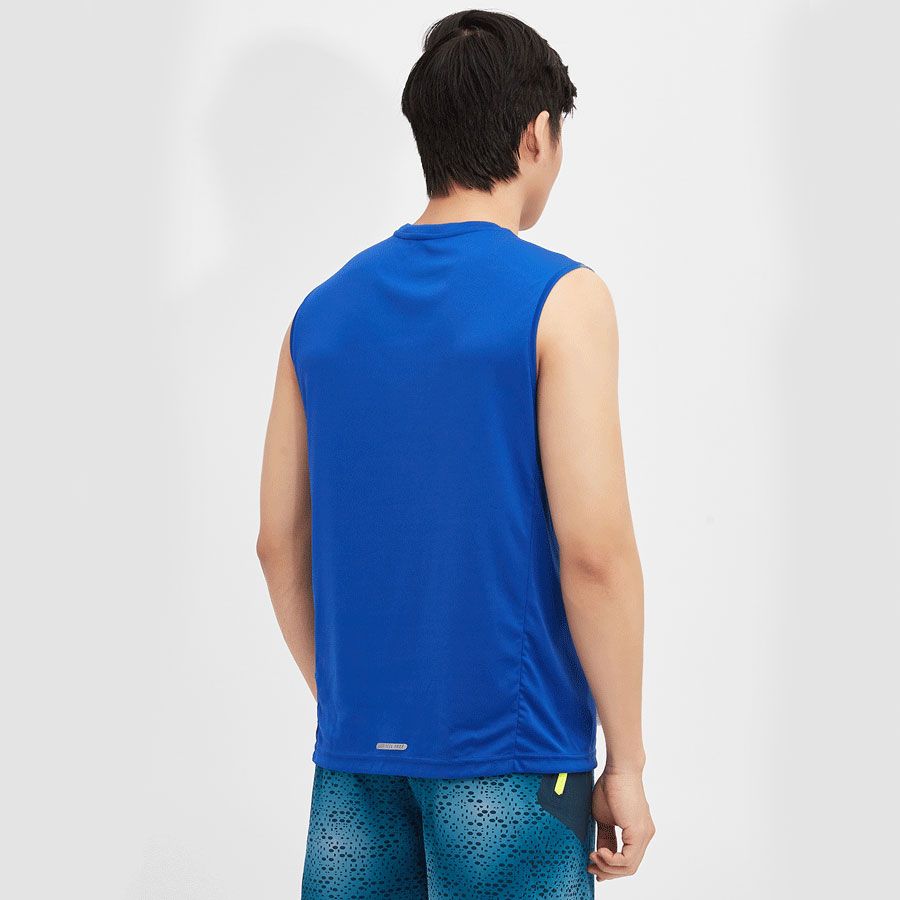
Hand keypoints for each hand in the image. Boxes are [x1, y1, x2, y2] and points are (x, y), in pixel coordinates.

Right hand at [588, 766, 654, 881]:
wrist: (618, 769)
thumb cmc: (610, 786)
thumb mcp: (603, 818)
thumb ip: (605, 837)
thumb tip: (600, 854)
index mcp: (637, 833)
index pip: (626, 861)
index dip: (609, 869)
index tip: (593, 867)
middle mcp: (644, 836)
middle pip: (629, 868)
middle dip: (607, 872)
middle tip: (591, 867)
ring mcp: (644, 835)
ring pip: (629, 867)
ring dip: (607, 867)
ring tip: (593, 856)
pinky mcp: (639, 832)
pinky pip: (627, 859)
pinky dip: (611, 860)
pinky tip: (600, 851)